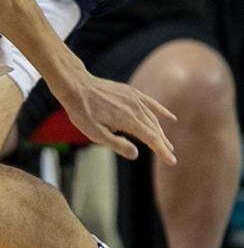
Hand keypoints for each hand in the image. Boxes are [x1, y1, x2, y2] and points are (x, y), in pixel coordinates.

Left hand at [58, 73, 176, 164]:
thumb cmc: (82, 111)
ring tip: (166, 143)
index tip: (172, 161)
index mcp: (129, 120)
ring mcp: (134, 99)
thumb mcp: (95, 133)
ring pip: (153, 118)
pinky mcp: (130, 92)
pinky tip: (170, 117)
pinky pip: (150, 103)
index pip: (152, 139)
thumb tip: (136, 154)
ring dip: (161, 131)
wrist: (76, 85)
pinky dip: (161, 111)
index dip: (162, 151)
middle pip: (154, 129)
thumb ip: (116, 144)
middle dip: (163, 143)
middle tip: (170, 155)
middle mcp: (136, 109)